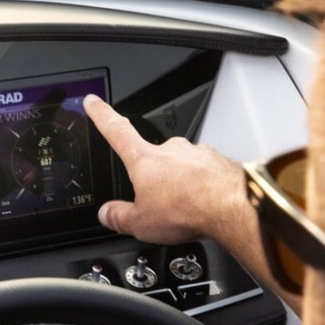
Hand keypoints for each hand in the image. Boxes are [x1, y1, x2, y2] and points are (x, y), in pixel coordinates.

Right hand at [84, 95, 271, 286]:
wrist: (230, 206)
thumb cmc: (187, 208)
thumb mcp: (140, 223)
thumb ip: (120, 216)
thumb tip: (107, 214)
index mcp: (144, 160)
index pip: (116, 131)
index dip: (102, 115)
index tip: (94, 102)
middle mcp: (170, 149)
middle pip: (153, 158)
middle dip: (154, 177)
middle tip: (160, 203)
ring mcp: (195, 153)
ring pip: (181, 166)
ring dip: (181, 183)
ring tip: (186, 209)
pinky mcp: (217, 161)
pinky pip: (204, 172)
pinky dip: (202, 186)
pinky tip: (205, 204)